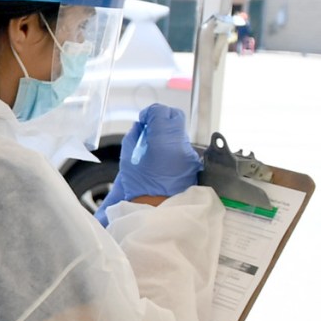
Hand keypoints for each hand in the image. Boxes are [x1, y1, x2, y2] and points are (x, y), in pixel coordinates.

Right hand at [103, 102, 202, 217]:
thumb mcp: (128, 160)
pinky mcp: (192, 161)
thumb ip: (133, 137)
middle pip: (175, 115)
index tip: (143, 120)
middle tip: (150, 127)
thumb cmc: (141, 187)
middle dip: (161, 117)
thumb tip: (141, 127)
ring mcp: (188, 152)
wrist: (158, 209)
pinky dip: (172, 145)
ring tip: (154, 145)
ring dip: (167, 132)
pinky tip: (162, 157)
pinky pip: (182, 145)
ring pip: (179, 131)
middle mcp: (179, 143)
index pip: (160, 111)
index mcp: (162, 140)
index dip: (149, 113)